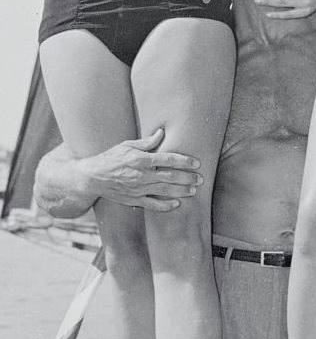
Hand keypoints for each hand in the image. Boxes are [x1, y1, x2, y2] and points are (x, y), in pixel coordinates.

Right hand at [83, 128, 202, 210]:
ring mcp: (138, 188)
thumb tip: (161, 133)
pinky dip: (165, 205)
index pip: (167, 159)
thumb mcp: (127, 145)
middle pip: (170, 176)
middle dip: (187, 178)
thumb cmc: (110, 158)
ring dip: (181, 191)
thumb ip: (147, 142)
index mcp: (140, 159)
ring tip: (194, 190)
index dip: (184, 161)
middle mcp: (141, 174)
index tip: (196, 163)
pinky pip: (152, 204)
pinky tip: (176, 204)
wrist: (92, 177)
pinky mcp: (134, 199)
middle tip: (200, 179)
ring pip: (164, 190)